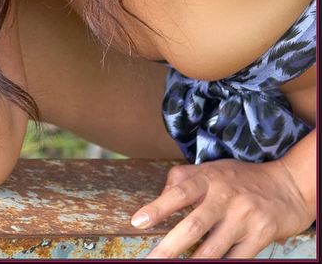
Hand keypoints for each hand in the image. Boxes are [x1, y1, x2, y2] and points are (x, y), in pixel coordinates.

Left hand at [130, 158, 313, 258]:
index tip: (138, 221)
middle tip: (151, 260)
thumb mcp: (213, 169)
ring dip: (193, 263)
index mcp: (209, 178)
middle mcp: (225, 196)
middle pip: (193, 225)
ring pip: (213, 249)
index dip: (157, 207)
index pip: (178, 192)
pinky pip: (235, 259)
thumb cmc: (242, 179)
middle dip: (169, 247)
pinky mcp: (260, 236)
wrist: (287, 187)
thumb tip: (161, 194)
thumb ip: (184, 178)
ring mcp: (243, 217)